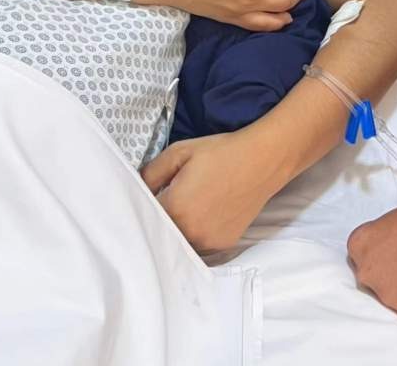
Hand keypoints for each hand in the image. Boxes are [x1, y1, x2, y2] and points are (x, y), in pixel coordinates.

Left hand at [141, 128, 277, 250]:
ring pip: (180, 243)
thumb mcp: (179, 152)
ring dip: (177, 230)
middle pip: (161, 235)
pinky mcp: (223, 244)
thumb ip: (150, 173)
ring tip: (188, 207)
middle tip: (166, 201)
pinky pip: (199, 244)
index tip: (144, 200)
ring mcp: (208, 241)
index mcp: (175, 208)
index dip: (142, 208)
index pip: (144, 218)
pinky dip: (196, 233)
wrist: (261, 160)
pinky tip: (204, 213)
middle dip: (158, 221)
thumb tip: (135, 189)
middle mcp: (190, 232)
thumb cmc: (219, 152)